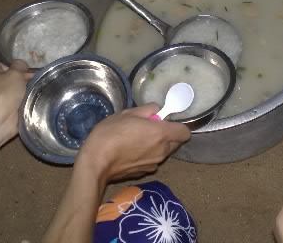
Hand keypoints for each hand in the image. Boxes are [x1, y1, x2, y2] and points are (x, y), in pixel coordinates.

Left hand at [0, 60, 31, 141]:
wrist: (0, 119)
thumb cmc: (5, 92)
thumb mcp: (15, 73)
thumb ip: (20, 65)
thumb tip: (21, 64)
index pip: (4, 64)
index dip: (15, 66)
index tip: (27, 69)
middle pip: (13, 77)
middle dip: (25, 78)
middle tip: (38, 78)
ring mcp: (3, 97)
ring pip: (19, 90)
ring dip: (28, 90)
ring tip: (41, 88)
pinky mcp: (10, 109)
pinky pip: (22, 101)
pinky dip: (28, 101)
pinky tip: (38, 99)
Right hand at [76, 104, 190, 181]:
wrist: (96, 163)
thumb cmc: (111, 134)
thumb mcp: (127, 113)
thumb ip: (147, 109)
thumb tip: (156, 110)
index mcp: (161, 134)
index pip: (185, 132)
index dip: (177, 125)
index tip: (164, 121)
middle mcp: (162, 151)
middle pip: (175, 143)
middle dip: (167, 135)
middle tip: (148, 129)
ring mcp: (154, 165)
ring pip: (163, 153)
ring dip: (156, 146)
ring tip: (136, 140)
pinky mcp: (144, 173)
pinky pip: (152, 161)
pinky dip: (146, 156)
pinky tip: (130, 153)